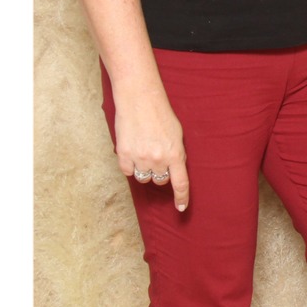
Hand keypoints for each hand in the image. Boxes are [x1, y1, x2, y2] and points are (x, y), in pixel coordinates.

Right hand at [114, 93, 188, 211]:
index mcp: (175, 154)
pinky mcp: (124, 154)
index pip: (181, 184)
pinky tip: (132, 150)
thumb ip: (176, 153)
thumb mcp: (177, 133)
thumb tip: (174, 169)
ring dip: (145, 169)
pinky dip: (130, 165)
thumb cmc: (160, 113)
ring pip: (143, 177)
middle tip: (157, 155)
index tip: (181, 207)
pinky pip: (128, 171)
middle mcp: (158, 159)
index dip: (182, 198)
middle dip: (160, 172)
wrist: (139, 98)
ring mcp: (140, 158)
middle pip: (160, 180)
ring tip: (144, 150)